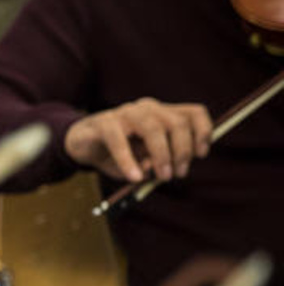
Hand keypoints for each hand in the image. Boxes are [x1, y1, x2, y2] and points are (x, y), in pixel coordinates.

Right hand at [64, 97, 211, 182]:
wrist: (83, 145)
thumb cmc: (119, 153)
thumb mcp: (145, 159)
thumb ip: (157, 163)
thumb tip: (159, 169)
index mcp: (162, 113)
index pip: (193, 113)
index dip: (203, 132)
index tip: (201, 155)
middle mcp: (147, 108)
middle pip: (177, 123)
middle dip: (182, 152)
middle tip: (177, 174)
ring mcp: (124, 113)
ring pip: (153, 128)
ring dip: (162, 155)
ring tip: (161, 176)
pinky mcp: (103, 123)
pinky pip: (119, 141)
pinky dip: (128, 161)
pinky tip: (133, 177)